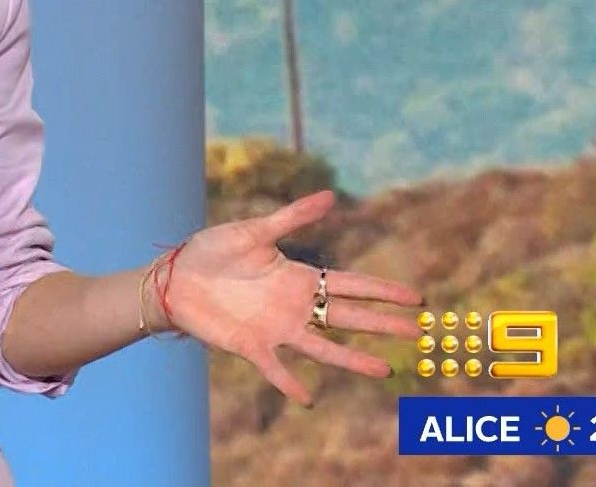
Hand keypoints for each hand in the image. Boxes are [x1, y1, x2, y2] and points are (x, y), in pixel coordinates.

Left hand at [160, 189, 423, 406]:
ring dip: (352, 359)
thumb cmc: (214, 250)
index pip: (351, 285)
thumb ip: (292, 217)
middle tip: (418, 333)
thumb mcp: (254, 231)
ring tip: (385, 370)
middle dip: (382, 325)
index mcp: (300, 278)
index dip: (382, 291)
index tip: (416, 298)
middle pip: (347, 317)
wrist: (177, 277)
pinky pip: (275, 368)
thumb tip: (331, 195)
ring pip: (323, 348)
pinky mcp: (251, 346)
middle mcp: (295, 307)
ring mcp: (276, 329)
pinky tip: (308, 399)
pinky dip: (290, 383)